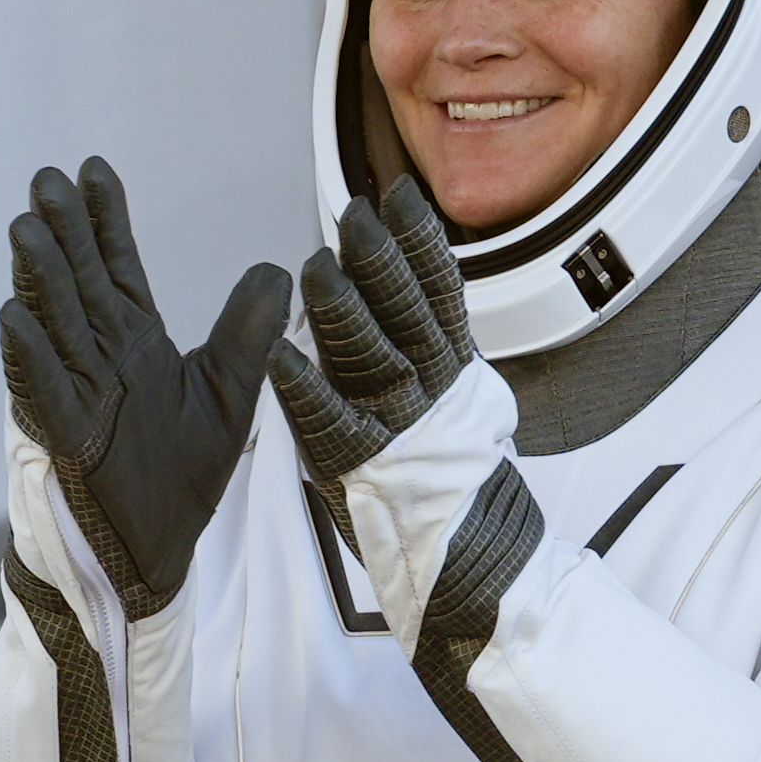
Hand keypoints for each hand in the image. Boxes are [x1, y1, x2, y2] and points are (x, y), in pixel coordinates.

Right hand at [0, 158, 291, 614]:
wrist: (157, 550)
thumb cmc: (183, 474)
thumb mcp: (231, 393)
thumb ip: (246, 332)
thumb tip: (274, 268)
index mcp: (136, 342)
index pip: (118, 268)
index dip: (105, 221)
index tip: (94, 171)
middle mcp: (100, 357)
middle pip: (79, 282)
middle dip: (63, 232)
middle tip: (47, 179)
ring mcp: (77, 393)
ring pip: (54, 324)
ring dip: (39, 279)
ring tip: (26, 229)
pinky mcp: (65, 437)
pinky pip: (42, 390)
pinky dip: (28, 356)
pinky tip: (14, 316)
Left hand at [266, 184, 529, 652]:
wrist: (478, 566)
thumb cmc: (457, 484)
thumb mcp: (460, 402)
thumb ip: (433, 347)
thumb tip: (410, 286)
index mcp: (454, 369)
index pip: (438, 289)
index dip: (419, 240)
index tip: (400, 195)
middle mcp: (434, 391)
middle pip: (407, 311)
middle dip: (380, 258)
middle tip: (354, 213)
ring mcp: (402, 430)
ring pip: (373, 357)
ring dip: (342, 310)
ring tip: (315, 267)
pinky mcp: (365, 471)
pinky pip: (333, 426)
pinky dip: (307, 391)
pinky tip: (282, 358)